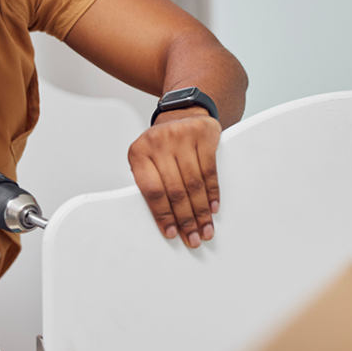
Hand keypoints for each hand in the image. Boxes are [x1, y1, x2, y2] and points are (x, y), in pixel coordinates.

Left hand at [127, 111, 221, 247]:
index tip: (171, 233)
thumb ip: (151, 183)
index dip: (163, 215)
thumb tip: (163, 221)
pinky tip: (213, 208)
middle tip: (192, 237)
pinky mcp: (203, 134)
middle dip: (185, 219)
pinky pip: (209, 170)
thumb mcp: (148, 159)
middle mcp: (158, 142)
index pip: (151, 190)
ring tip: (205, 229)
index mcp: (138, 152)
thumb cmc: (163, 144)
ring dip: (201, 211)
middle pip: (174, 190)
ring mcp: (180, 136)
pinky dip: (212, 193)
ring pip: (193, 183)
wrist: (183, 113)